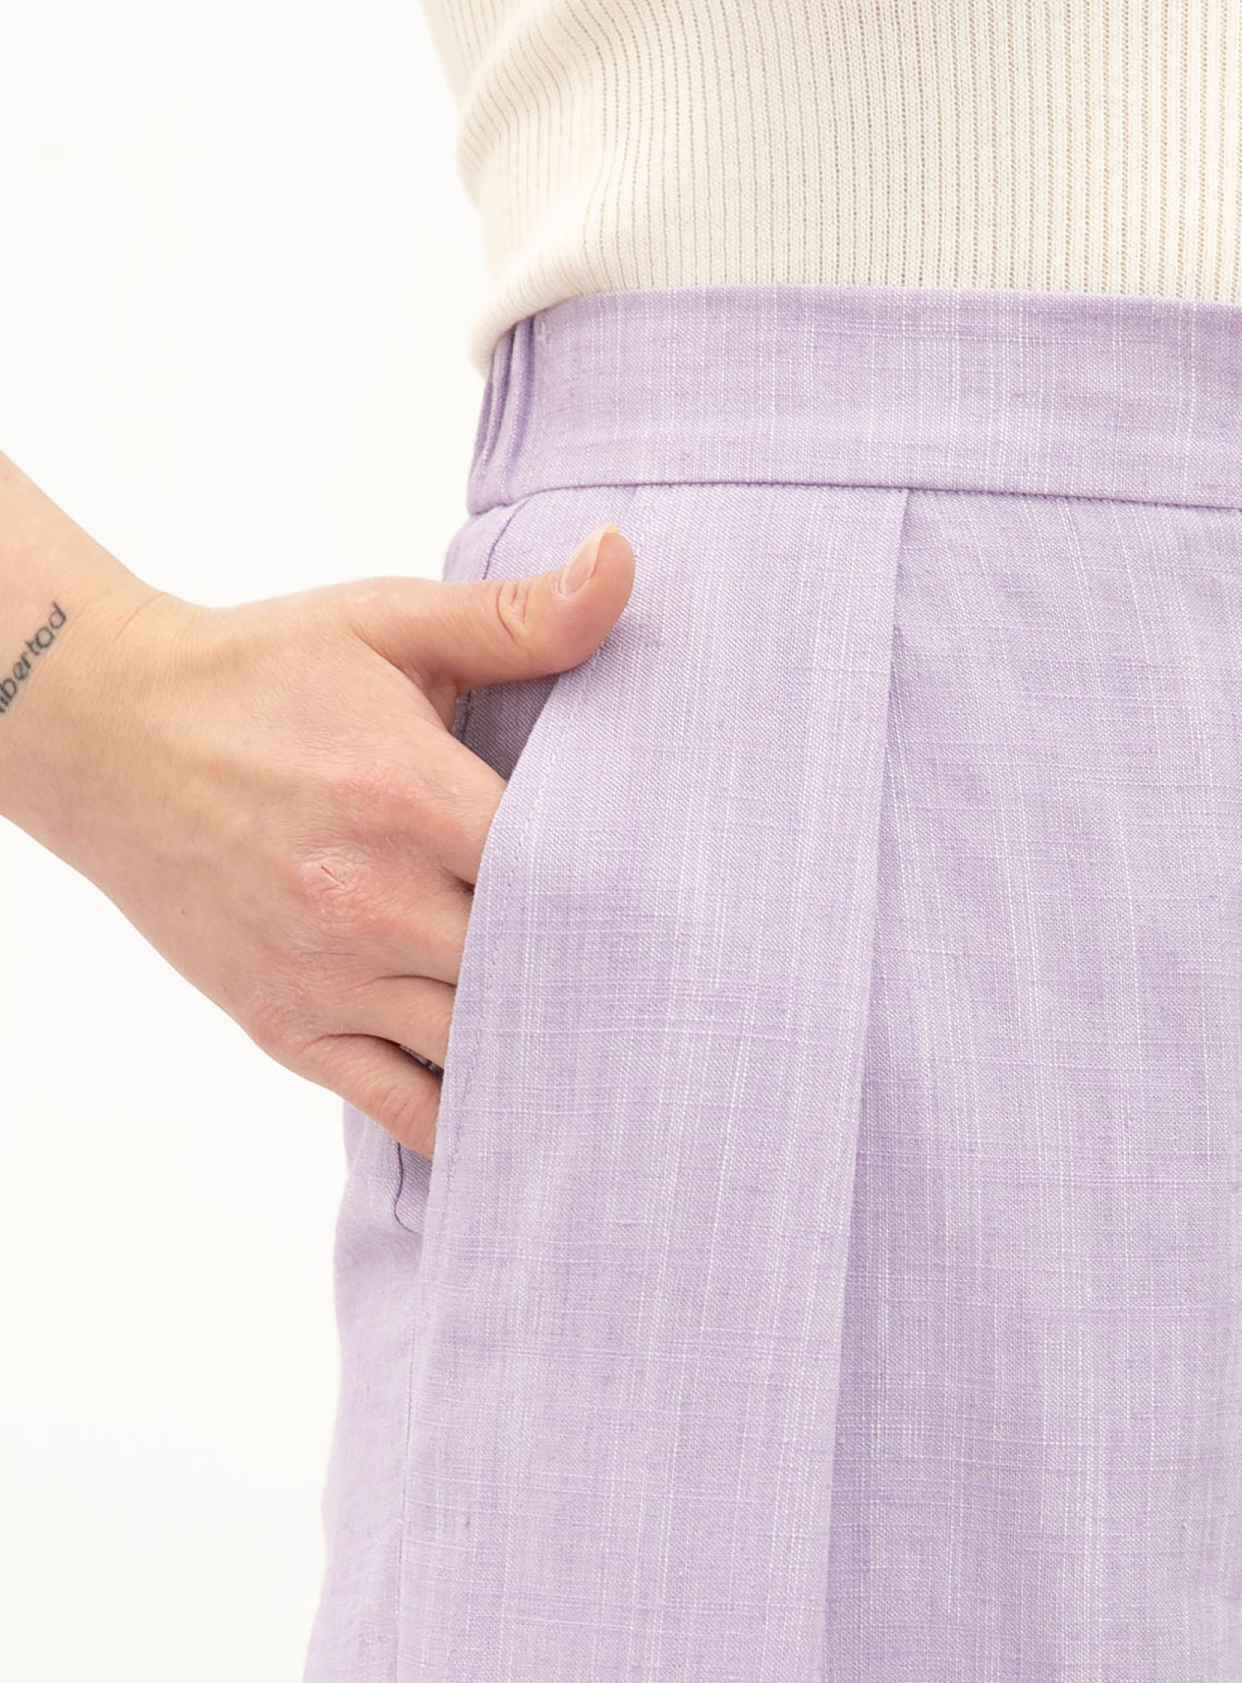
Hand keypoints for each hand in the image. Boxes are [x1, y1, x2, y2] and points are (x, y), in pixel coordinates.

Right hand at [3, 516, 633, 1158]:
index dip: (633, 896)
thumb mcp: (389, 626)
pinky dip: (467, 1122)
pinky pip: (401, 1108)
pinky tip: (529, 1116)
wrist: (106, 734)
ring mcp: (327, 975)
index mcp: (408, 796)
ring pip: (477, 1050)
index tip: (695, 905)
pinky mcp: (288, 1028)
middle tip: (689, 998)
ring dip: (548, 1057)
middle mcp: (370, 899)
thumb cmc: (264, 675)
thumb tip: (624, 561)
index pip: (563, 874)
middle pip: (532, 972)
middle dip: (604, 982)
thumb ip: (517, 617)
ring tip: (627, 1058)